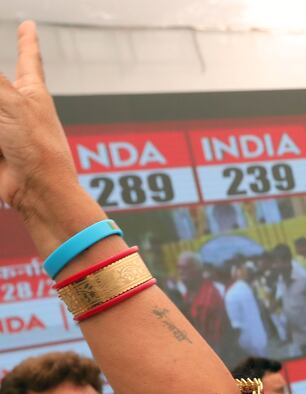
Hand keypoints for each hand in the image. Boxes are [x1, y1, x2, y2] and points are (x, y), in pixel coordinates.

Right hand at [0, 22, 95, 231]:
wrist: (36, 189)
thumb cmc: (36, 146)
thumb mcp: (10, 103)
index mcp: (32, 92)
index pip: (28, 58)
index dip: (27, 41)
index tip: (29, 26)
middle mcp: (17, 107)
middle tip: (8, 120)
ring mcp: (4, 127)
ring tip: (6, 133)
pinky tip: (1, 142)